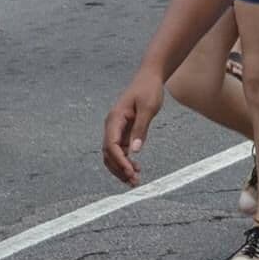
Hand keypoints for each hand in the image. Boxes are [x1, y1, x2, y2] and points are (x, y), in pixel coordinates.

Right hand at [101, 69, 165, 186]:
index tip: (130, 172)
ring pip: (113, 155)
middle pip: (109, 153)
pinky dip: (126, 161)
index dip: (119, 161)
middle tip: (133, 181)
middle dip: (119, 169)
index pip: (111, 145)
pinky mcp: (124, 132)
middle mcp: (112, 125)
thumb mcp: (148, 108)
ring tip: (134, 180)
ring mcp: (117, 129)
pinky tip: (135, 169)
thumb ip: (141, 129)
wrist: (149, 77)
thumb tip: (135, 151)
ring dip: (121, 168)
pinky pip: (121, 151)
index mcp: (115, 119)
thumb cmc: (148, 89)